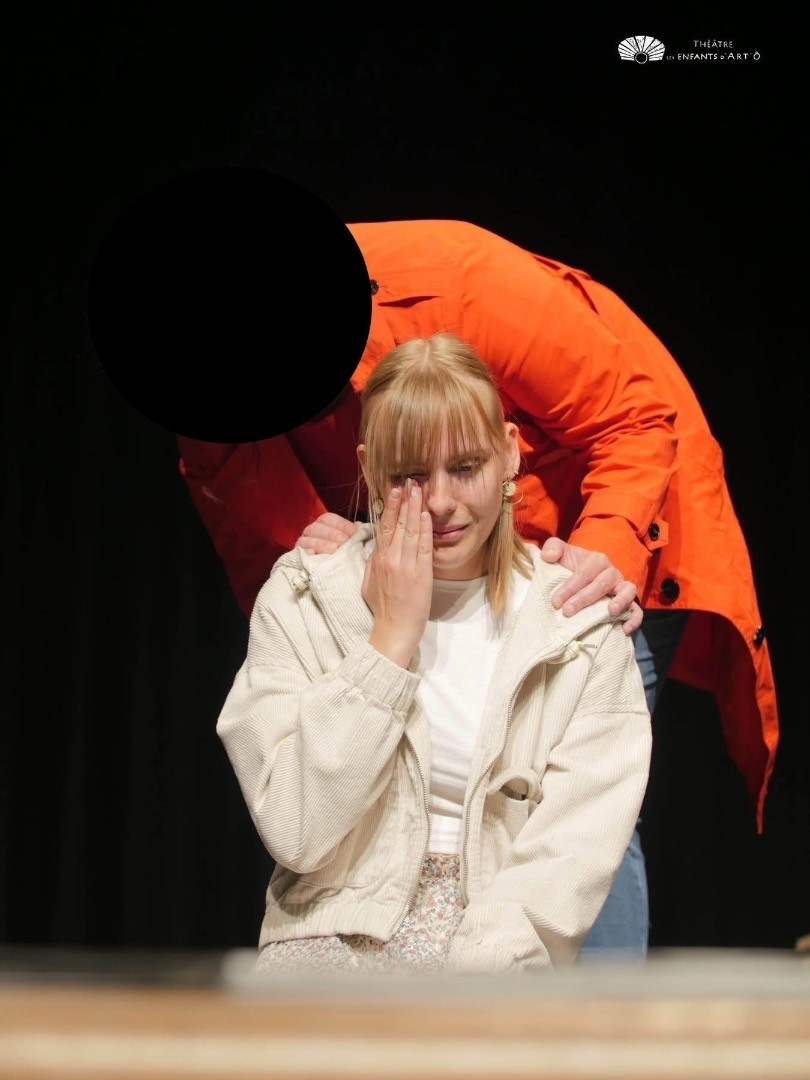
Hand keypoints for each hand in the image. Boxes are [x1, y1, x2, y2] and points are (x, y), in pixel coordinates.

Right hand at [295, 513, 361, 554]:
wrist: (329, 573)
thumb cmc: (342, 553)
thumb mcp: (349, 541)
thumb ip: (354, 533)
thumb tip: (360, 526)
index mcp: (324, 524)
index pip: (329, 518)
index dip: (342, 524)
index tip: (354, 533)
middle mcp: (311, 530)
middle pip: (318, 527)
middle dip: (332, 534)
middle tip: (344, 542)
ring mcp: (303, 543)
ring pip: (308, 538)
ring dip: (322, 544)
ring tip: (334, 550)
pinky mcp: (298, 555)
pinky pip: (299, 552)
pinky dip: (306, 552)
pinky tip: (313, 554)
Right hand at [364, 480, 433, 666]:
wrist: (392, 630)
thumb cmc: (382, 609)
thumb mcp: (369, 582)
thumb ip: (373, 563)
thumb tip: (376, 548)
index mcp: (377, 559)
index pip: (384, 527)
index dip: (390, 506)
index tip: (394, 489)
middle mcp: (389, 559)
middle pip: (397, 523)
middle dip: (403, 500)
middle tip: (409, 480)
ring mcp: (405, 566)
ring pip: (409, 531)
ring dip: (414, 508)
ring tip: (418, 489)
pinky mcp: (420, 574)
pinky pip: (422, 547)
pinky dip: (424, 529)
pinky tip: (425, 515)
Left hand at [541, 537, 642, 634]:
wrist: (582, 575)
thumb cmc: (571, 566)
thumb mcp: (561, 554)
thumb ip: (552, 548)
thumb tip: (548, 556)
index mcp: (596, 560)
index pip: (584, 573)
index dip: (570, 587)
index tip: (555, 602)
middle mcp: (612, 572)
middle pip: (602, 584)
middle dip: (584, 598)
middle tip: (567, 611)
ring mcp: (622, 587)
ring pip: (627, 591)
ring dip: (621, 601)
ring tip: (610, 612)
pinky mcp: (629, 603)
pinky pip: (637, 610)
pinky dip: (634, 619)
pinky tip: (624, 629)